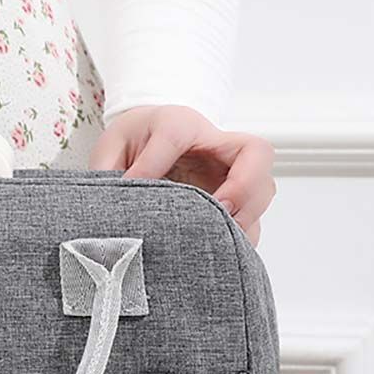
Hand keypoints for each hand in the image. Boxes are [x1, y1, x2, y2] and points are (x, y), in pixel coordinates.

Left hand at [90, 105, 275, 244]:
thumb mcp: (111, 149)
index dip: (154, 163)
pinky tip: (216, 249)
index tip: (133, 187)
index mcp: (178, 124)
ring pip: (264, 188)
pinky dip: (241, 237)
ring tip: (216, 239)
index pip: (176, 133)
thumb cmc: (132, 143)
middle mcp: (214, 145)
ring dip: (247, 215)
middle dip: (244, 186)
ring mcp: (229, 174)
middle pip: (255, 153)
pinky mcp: (233, 201)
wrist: (146, 139)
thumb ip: (110, 171)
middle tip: (217, 213)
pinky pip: (253, 219)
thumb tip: (122, 204)